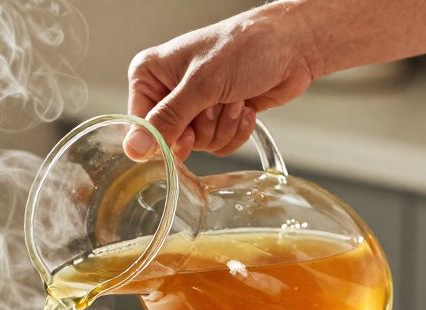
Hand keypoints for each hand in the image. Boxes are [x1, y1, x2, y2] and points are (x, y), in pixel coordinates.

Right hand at [124, 2, 321, 160]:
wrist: (291, 45)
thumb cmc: (245, 47)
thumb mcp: (201, 84)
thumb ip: (167, 119)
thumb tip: (133, 148)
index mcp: (150, 75)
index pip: (140, 126)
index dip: (164, 135)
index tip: (186, 130)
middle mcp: (168, 92)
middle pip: (171, 140)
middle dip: (202, 127)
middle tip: (216, 103)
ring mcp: (193, 107)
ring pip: (197, 145)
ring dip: (223, 126)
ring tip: (235, 97)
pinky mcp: (216, 119)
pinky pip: (217, 147)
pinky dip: (235, 131)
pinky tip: (244, 106)